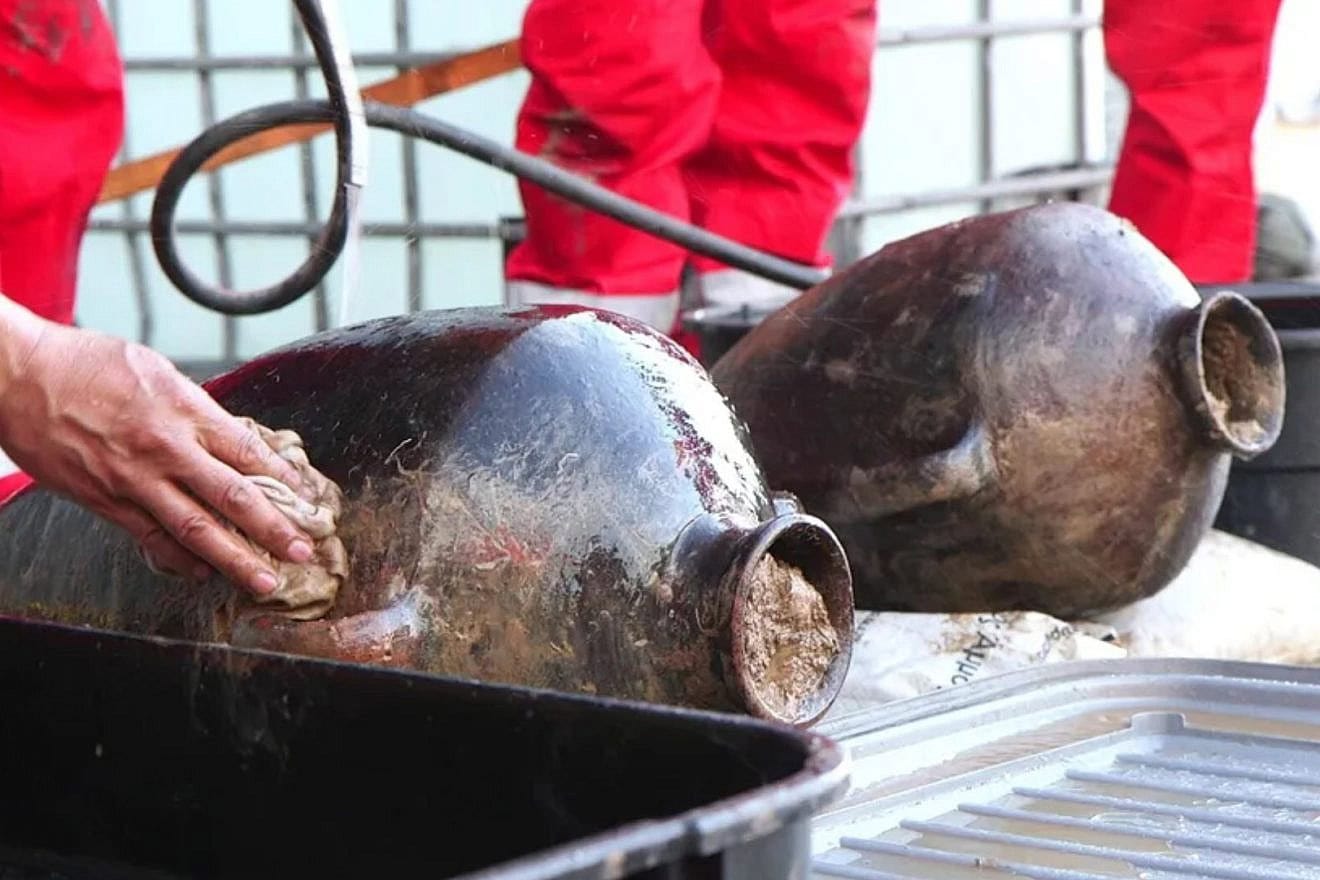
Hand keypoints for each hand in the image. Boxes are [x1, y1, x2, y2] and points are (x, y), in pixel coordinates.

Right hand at [0, 307, 313, 595]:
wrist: (16, 375)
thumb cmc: (84, 363)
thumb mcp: (153, 369)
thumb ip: (193, 406)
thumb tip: (227, 434)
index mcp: (183, 409)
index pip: (247, 451)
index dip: (283, 478)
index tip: (307, 498)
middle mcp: (164, 448)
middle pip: (232, 496)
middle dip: (273, 529)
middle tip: (303, 552)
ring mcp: (133, 479)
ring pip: (195, 528)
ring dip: (235, 559)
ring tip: (265, 580)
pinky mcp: (104, 500)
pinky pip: (150, 537)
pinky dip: (180, 559)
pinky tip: (203, 573)